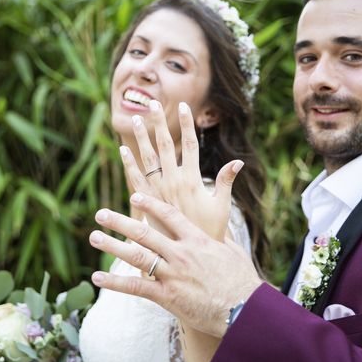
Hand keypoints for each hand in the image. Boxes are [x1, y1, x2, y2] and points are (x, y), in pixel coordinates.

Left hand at [89, 192, 263, 336]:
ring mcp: (173, 274)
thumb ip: (223, 238)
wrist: (245, 309)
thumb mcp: (234, 252)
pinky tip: (98, 277)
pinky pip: (136, 287)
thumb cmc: (243, 282)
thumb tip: (223, 229)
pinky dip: (115, 281)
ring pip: (136, 256)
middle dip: (120, 222)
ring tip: (94, 237)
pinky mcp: (168, 296)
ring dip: (112, 245)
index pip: (169, 215)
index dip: (149, 204)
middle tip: (101, 214)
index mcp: (198, 240)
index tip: (134, 196)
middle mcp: (182, 253)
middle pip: (145, 232)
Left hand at [123, 100, 241, 240]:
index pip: (190, 145)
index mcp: (192, 180)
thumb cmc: (210, 232)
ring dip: (140, 139)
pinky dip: (129, 164)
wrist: (191, 258)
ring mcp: (157, 192)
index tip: (184, 106)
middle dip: (159, 123)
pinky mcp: (146, 204)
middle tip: (153, 103)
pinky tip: (123, 150)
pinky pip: (135, 180)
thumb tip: (238, 162)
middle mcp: (173, 182)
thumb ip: (226, 182)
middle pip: (164, 146)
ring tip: (134, 119)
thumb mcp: (222, 207)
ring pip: (147, 159)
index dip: (187, 125)